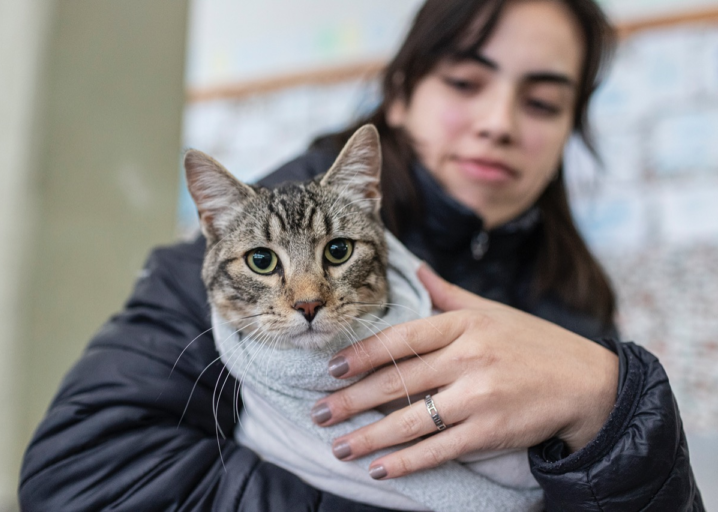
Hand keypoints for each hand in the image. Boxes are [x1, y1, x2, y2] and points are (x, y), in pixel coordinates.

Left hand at [311, 264, 617, 478]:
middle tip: (319, 411)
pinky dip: (406, 462)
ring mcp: (479, 397)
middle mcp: (468, 358)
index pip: (401, 338)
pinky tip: (378, 468)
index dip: (362, 354)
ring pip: (411, 420)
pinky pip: (438, 449)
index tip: (332, 368)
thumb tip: (416, 268)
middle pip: (397, 381)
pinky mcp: (491, 432)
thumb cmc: (535, 344)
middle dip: (351, 400)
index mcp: (464, 325)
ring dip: (369, 436)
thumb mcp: (492, 311)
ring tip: (338, 446)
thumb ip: (449, 294)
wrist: (588, 383)